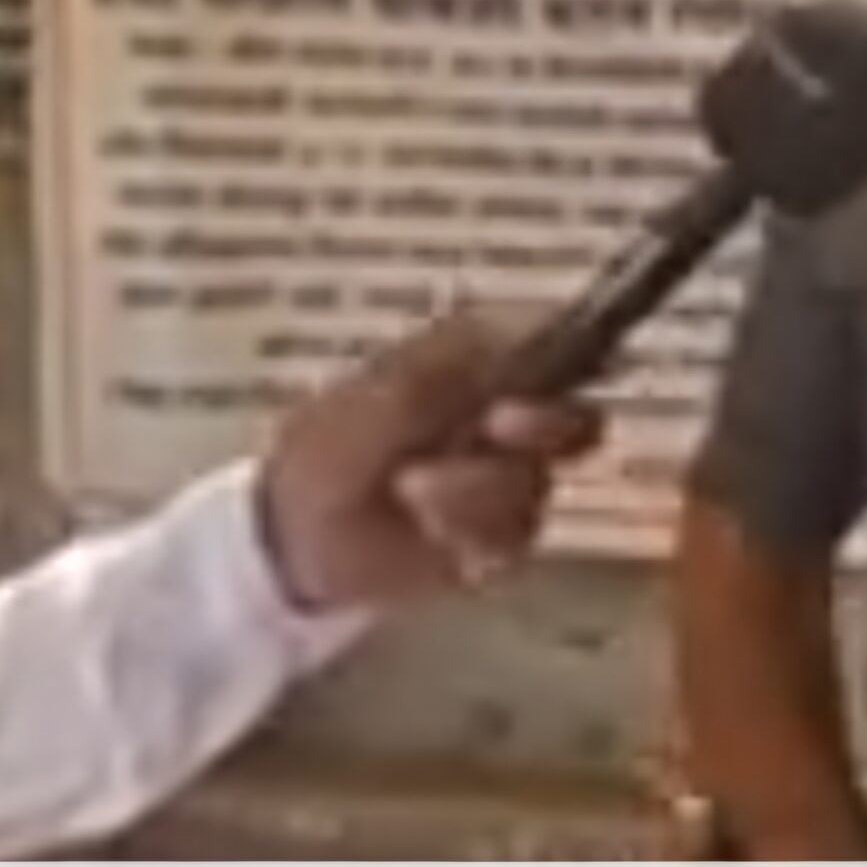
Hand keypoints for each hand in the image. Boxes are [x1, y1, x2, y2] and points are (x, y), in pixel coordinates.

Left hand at [254, 308, 604, 611]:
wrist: (292, 543)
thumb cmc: (326, 450)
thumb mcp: (378, 395)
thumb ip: (453, 363)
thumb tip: (531, 322)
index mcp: (478, 361)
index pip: (554, 338)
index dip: (567, 349)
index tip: (537, 366)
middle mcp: (507, 414)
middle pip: (574, 413)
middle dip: (543, 423)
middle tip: (499, 426)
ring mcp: (509, 476)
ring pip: (540, 479)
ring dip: (476, 488)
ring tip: (411, 492)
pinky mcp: (503, 535)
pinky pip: (521, 535)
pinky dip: (474, 534)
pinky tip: (431, 532)